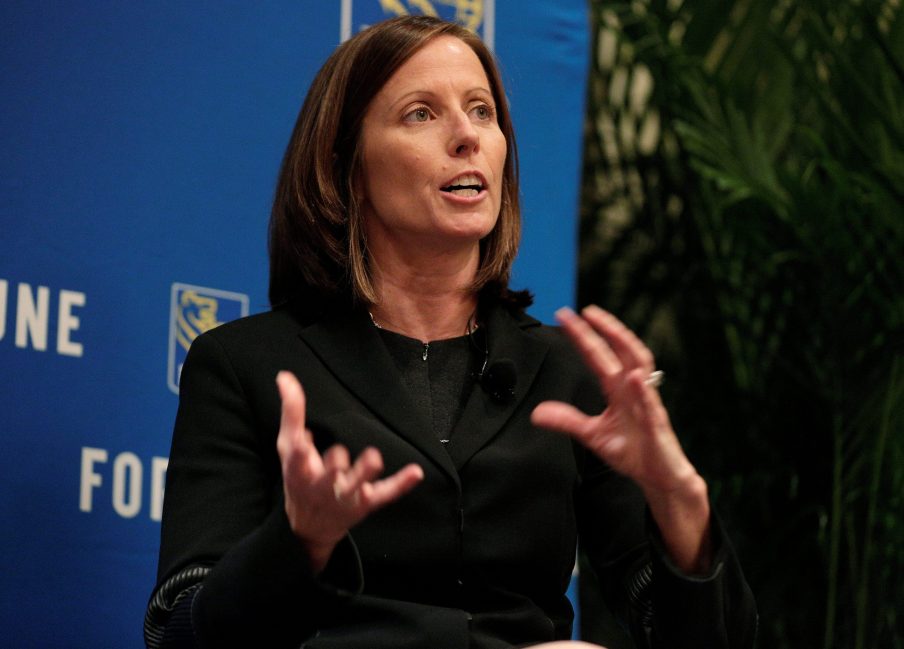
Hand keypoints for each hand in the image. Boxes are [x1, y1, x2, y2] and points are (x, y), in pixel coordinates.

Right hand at [276, 371, 423, 572]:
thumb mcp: (288, 447)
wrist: (308, 526)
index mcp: (300, 472)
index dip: (301, 455)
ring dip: (364, 472)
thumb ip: (291, 412)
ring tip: (374, 457)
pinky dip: (401, 484)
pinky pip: (385, 494)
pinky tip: (416, 473)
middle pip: (329, 477)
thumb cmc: (299, 477)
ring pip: (357, 486)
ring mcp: (346, 496)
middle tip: (338, 456)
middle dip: (333, 468)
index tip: (303, 444)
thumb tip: (285, 375)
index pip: (299, 463)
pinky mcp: (366, 503)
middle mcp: (323, 487)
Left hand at [530, 306, 710, 572]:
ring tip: (608, 328)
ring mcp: (647, 404)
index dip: (583, 336)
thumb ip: (568, 421)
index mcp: (618, 389)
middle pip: (622, 350)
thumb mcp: (592, 435)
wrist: (659, 477)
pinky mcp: (656, 425)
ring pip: (640, 367)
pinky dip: (641, 390)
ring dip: (626, 346)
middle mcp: (633, 389)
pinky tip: (631, 378)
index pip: (599, 356)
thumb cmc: (632, 451)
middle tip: (586, 310)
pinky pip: (650, 404)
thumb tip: (537, 413)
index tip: (564, 316)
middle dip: (605, 329)